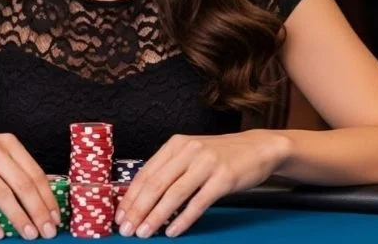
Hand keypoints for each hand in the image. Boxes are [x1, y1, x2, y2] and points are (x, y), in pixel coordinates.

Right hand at [0, 127, 60, 239]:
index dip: (48, 197)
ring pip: (2, 194)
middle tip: (47, 231)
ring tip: (28, 234)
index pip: (35, 173)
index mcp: (8, 143)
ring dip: (18, 217)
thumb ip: (15, 168)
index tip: (55, 217)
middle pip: (23, 185)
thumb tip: (40, 199)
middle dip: (38, 211)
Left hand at [115, 130, 290, 237]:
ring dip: (156, 216)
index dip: (131, 196)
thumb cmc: (220, 155)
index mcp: (176, 144)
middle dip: (138, 209)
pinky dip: (183, 219)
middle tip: (127, 229)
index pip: (146, 173)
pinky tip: (172, 232)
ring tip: (144, 233)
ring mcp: (206, 163)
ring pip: (174, 194)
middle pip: (156, 184)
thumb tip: (142, 198)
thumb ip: (170, 169)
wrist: (257, 148)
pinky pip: (198, 202)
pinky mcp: (223, 178)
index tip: (120, 216)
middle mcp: (188, 151)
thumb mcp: (191, 154)